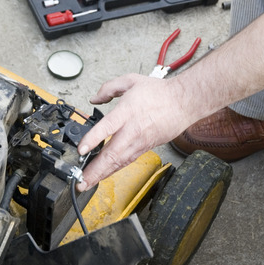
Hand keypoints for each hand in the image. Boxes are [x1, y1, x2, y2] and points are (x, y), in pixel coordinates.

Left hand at [77, 73, 196, 190]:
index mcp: (127, 111)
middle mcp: (132, 130)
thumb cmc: (159, 93)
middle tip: (80, 181)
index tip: (81, 149)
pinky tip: (103, 175)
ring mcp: (139, 142)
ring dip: (102, 174)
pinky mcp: (145, 148)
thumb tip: (95, 99)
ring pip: (118, 162)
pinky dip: (113, 170)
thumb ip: (109, 88)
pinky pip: (126, 162)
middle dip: (94, 169)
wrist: (183, 102)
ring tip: (87, 184)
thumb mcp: (131, 81)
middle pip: (112, 153)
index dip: (93, 139)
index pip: (107, 126)